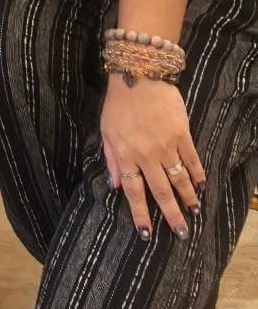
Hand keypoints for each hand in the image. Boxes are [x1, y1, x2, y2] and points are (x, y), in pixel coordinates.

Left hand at [100, 74, 205, 237]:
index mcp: (126, 154)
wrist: (139, 74)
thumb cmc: (118, 103)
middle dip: (171, 215)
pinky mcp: (183, 134)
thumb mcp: (106, 130)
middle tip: (181, 233)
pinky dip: (198, 174)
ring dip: (189, 198)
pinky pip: (192, 159)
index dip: (140, 214)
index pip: (134, 191)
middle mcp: (147, 154)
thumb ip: (111, 159)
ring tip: (195, 212)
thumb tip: (116, 186)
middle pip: (161, 191)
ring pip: (180, 179)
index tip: (147, 234)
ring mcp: (167, 145)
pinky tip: (202, 186)